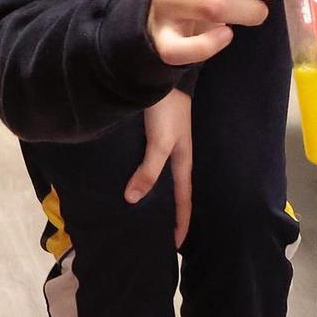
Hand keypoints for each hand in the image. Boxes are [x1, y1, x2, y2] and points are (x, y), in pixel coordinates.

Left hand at [125, 88, 193, 245]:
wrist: (165, 70)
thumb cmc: (167, 109)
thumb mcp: (160, 142)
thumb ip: (149, 170)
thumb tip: (133, 200)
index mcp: (182, 159)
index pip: (184, 199)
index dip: (181, 222)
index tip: (175, 246)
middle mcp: (177, 153)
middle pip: (176, 190)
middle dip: (172, 212)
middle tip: (162, 233)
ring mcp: (167, 141)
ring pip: (164, 176)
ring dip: (159, 194)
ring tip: (148, 210)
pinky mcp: (156, 130)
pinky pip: (153, 162)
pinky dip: (148, 175)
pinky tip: (136, 177)